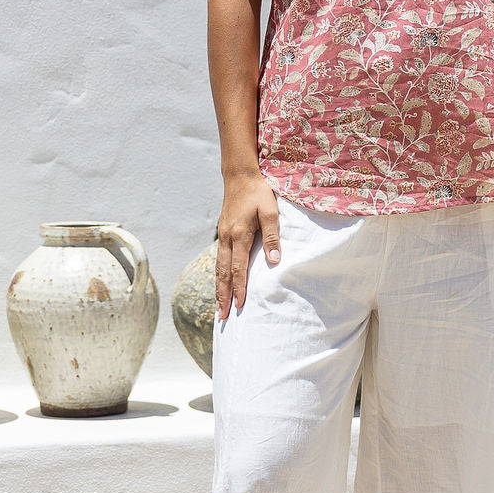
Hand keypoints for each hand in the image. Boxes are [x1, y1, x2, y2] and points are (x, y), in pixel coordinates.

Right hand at [216, 174, 280, 318]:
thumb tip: (275, 261)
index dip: (240, 288)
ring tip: (218, 308)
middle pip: (224, 273)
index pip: (239, 268)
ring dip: (218, 289)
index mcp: (239, 234)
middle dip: (223, 296)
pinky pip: (219, 260)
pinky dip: (218, 276)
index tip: (239, 306)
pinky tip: (220, 285)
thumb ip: (271, 237)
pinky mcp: (223, 233)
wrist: (240, 175)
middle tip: (223, 317)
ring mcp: (222, 236)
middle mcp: (227, 238)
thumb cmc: (259, 192)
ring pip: (218, 269)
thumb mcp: (270, 211)